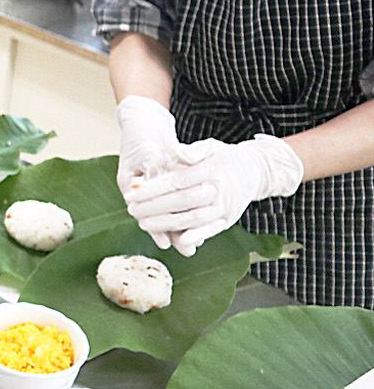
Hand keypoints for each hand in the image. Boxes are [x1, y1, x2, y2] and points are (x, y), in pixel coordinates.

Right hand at [115, 96, 179, 248]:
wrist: (144, 122)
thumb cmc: (141, 135)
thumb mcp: (146, 152)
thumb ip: (153, 171)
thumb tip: (157, 187)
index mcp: (130, 185)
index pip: (146, 212)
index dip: (157, 226)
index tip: (167, 242)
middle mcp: (141, 191)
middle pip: (158, 217)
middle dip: (172, 234)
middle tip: (186, 249)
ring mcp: (152, 189)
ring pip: (167, 213)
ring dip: (179, 228)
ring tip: (191, 246)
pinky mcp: (164, 184)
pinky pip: (173, 204)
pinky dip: (183, 214)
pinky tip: (195, 226)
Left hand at [124, 134, 302, 255]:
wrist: (256, 171)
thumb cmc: (225, 158)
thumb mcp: (210, 147)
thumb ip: (192, 151)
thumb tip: (174, 151)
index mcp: (211, 169)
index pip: (177, 181)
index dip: (153, 189)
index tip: (132, 193)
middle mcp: (219, 189)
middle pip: (182, 201)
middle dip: (154, 207)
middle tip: (131, 210)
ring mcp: (225, 206)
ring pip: (193, 218)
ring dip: (167, 223)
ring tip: (143, 224)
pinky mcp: (229, 219)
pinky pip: (212, 230)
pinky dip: (196, 236)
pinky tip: (179, 241)